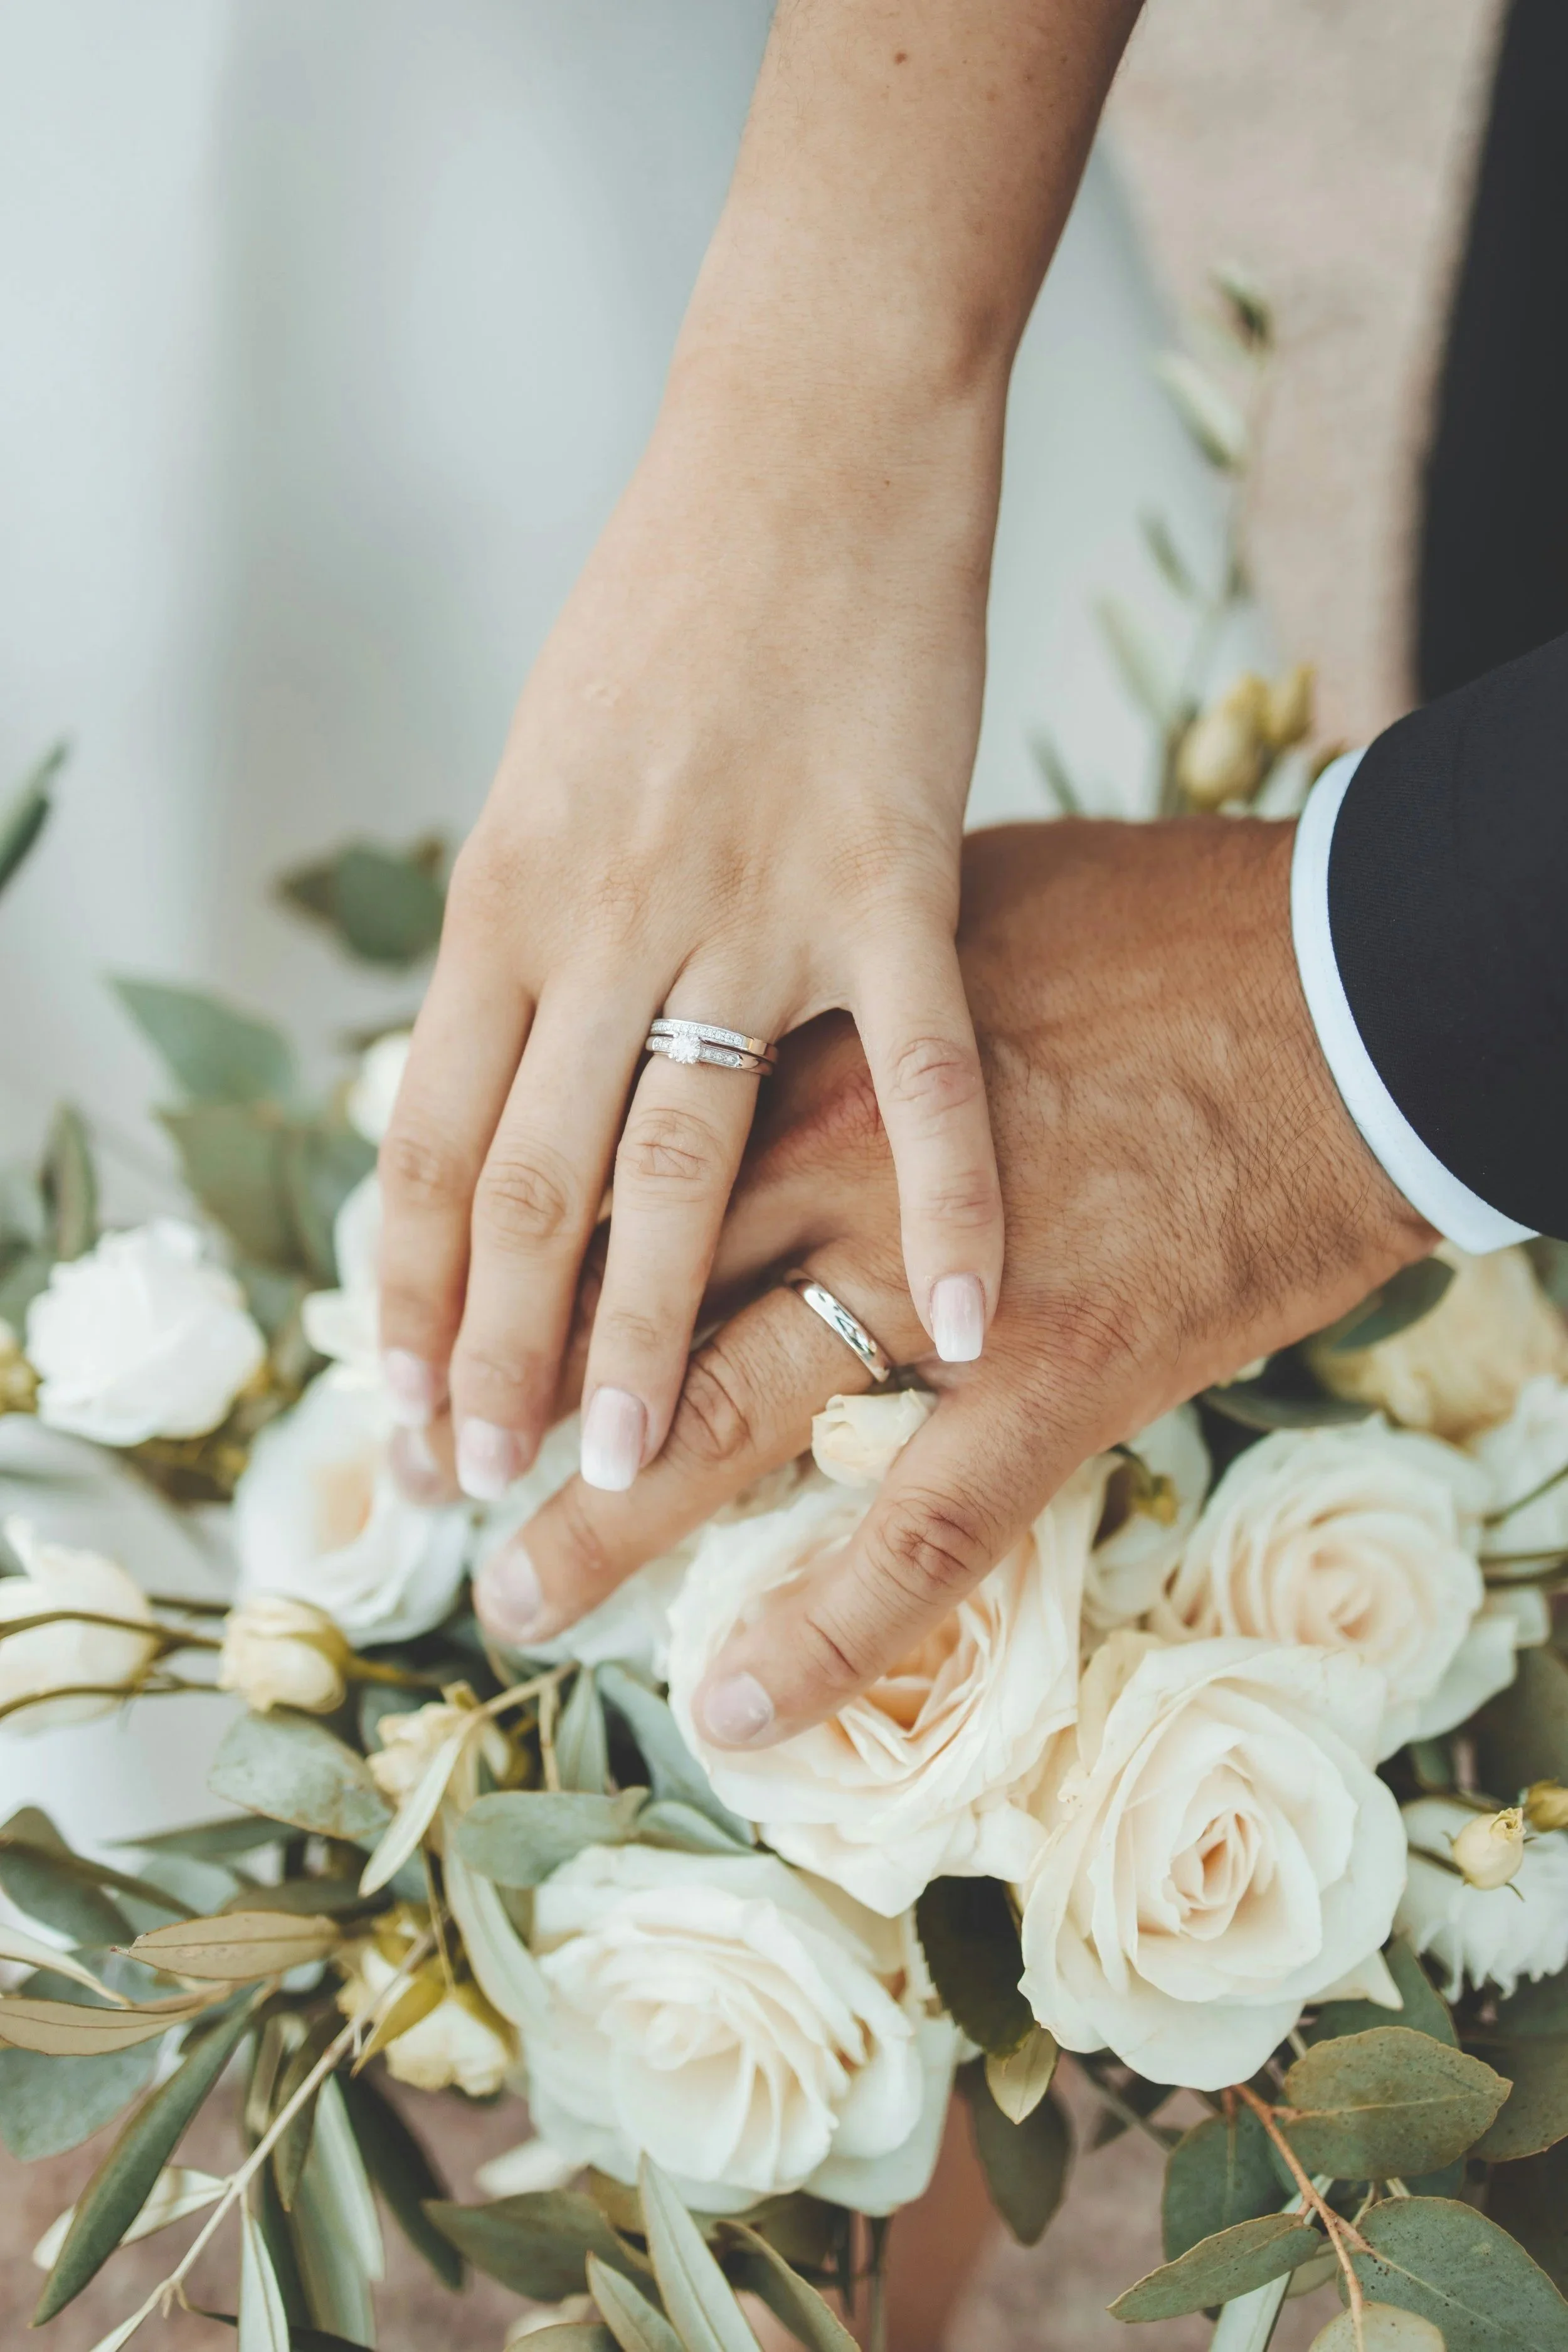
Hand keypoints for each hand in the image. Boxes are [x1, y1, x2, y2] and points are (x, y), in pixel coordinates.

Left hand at [371, 0, 1147, 1508]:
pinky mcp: (889, 873)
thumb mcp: (546, 775)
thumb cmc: (671, 609)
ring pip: (675, 1155)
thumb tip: (486, 1072)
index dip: (407, 1292)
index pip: (427, 1139)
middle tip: (479, 1490)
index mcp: (504, 896)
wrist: (804, 446)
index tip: (399, 1413)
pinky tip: (958, 1315)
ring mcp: (743, 903)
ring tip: (612, 1461)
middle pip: (525, 1180)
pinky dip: (947, 1194)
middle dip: (491, 1352)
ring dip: (641, 1324)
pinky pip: (916, 1064)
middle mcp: (598, 917)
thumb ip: (522, 937)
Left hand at [474, 818, 1435, 1743]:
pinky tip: (735, 1705)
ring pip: (731, 1414)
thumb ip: (839, 973)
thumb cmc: (1164, 930)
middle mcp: (837, 1164)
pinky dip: (826, 1631)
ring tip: (516, 1592)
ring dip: (611, 1519)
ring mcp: (937, 1283)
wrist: (1347, 989)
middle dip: (521, 1390)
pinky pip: (918, 1534)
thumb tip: (769, 981)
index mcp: (811, 1044)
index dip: (521, 1246)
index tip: (452, 1300)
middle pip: (632, 1294)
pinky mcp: (1054, 1379)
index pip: (616, 1158)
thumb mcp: (961, 900)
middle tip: (430, 1466)